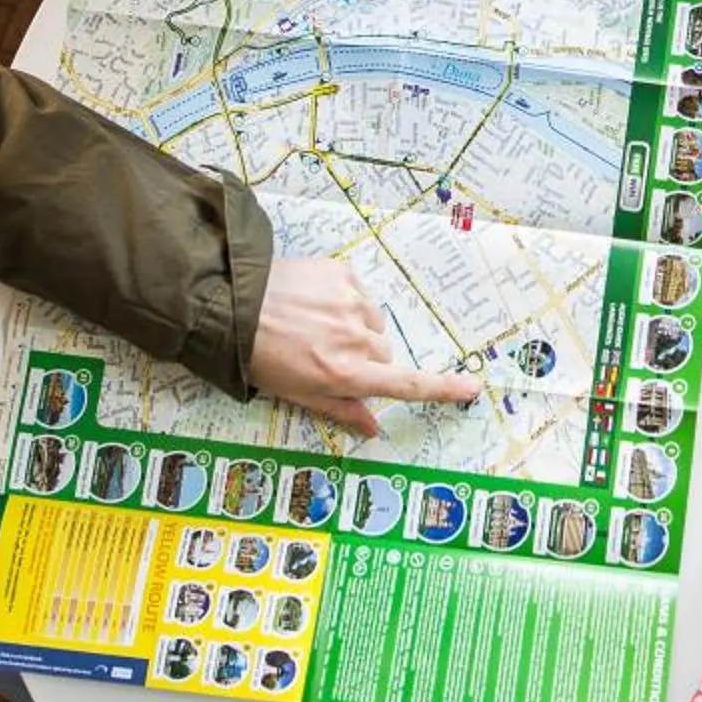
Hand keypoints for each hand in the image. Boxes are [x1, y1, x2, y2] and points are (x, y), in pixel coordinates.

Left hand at [251, 258, 482, 437]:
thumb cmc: (260, 356)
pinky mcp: (342, 273)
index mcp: (345, 374)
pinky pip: (358, 293)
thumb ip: (340, 409)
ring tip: (314, 326)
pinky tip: (313, 302)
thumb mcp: (295, 393)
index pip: (406, 384)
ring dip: (354, 327)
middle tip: (327, 355)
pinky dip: (343, 300)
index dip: (442, 388)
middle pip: (383, 353)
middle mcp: (355, 340)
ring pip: (372, 323)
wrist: (230, 304)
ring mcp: (351, 303)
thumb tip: (373, 427)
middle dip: (365, 358)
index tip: (471, 388)